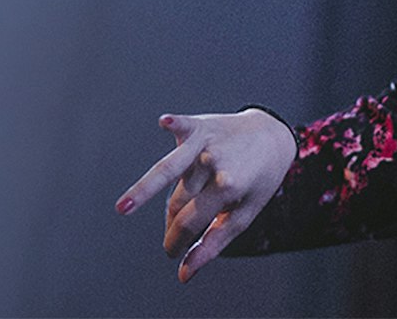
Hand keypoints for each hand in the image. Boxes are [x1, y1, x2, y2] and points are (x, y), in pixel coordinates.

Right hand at [115, 108, 297, 283]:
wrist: (272, 135)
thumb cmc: (257, 180)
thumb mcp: (244, 215)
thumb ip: (213, 244)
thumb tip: (183, 274)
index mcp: (228, 186)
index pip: (191, 222)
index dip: (176, 243)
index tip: (172, 254)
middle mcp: (215, 163)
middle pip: (177, 201)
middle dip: (171, 223)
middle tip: (172, 238)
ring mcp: (206, 142)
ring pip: (167, 171)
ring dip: (145, 190)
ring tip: (124, 208)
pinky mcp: (198, 125)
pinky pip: (181, 126)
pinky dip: (174, 124)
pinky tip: (166, 122)